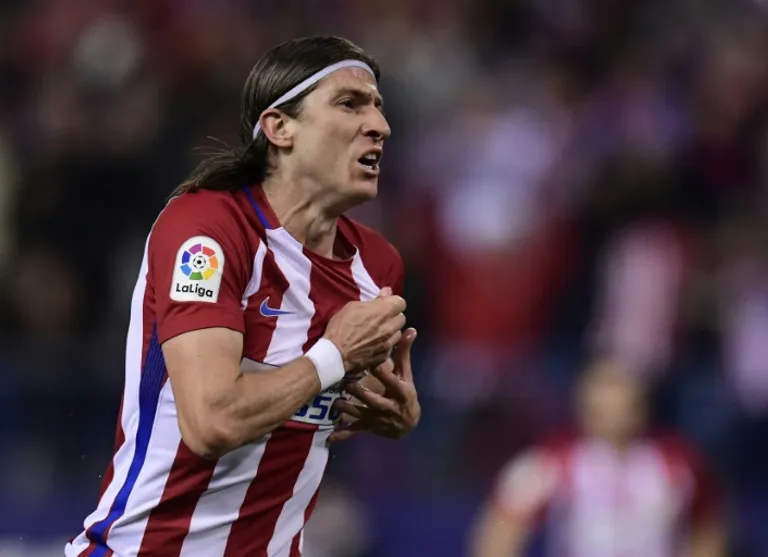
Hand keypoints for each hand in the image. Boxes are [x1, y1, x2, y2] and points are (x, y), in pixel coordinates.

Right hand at [323, 287, 405, 373]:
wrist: (336, 355)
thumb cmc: (341, 327)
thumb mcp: (352, 306)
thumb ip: (373, 300)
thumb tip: (386, 293)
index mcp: (384, 311)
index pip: (401, 302)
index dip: (393, 302)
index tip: (384, 305)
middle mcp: (390, 326)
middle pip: (401, 318)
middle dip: (393, 316)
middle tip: (380, 318)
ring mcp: (389, 342)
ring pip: (398, 333)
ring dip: (391, 330)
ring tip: (378, 332)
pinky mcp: (385, 355)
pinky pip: (391, 346)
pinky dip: (385, 343)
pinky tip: (374, 344)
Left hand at [328, 328, 419, 442]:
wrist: (409, 423)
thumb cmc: (405, 392)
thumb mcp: (406, 374)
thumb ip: (404, 353)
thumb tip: (410, 330)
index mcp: (400, 391)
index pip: (391, 380)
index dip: (382, 372)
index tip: (372, 362)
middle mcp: (390, 406)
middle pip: (374, 400)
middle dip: (361, 393)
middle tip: (347, 384)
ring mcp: (378, 418)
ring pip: (362, 414)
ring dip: (348, 410)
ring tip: (336, 403)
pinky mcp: (369, 427)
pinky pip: (355, 431)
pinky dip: (343, 435)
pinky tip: (330, 437)